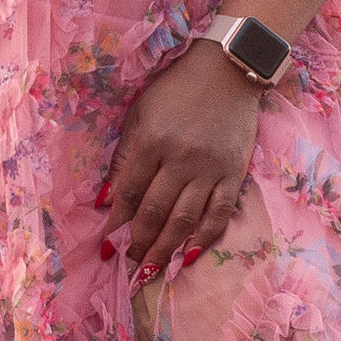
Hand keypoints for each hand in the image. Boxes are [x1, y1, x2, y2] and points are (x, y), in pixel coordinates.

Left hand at [102, 40, 262, 289]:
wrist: (228, 70)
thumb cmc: (176, 90)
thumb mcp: (140, 113)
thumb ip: (124, 156)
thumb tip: (106, 199)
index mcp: (152, 141)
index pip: (129, 192)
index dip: (115, 223)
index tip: (106, 247)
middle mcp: (180, 158)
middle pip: (155, 212)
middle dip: (138, 243)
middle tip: (128, 266)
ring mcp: (210, 168)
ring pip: (185, 219)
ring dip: (165, 249)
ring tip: (151, 270)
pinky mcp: (234, 173)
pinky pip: (219, 213)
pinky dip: (204, 237)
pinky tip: (189, 255)